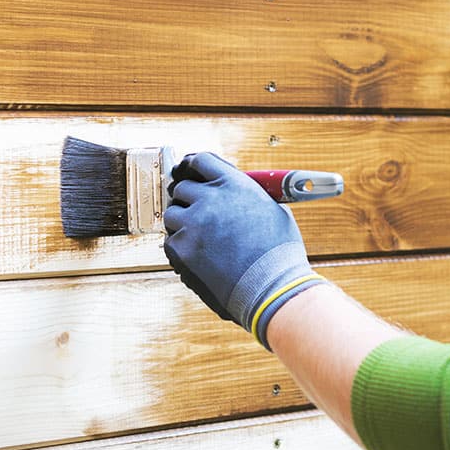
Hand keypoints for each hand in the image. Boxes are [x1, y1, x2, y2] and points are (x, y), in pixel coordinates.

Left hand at [163, 153, 325, 348]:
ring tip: (203, 240)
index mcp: (234, 184)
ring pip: (172, 214)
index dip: (193, 168)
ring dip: (182, 224)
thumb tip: (232, 193)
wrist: (272, 288)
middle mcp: (210, 198)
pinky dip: (181, 248)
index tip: (189, 173)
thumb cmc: (279, 254)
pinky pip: (170, 241)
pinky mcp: (181, 248)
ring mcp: (193, 223)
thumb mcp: (273, 210)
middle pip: (182, 188)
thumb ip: (246, 196)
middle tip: (197, 214)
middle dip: (189, 200)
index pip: (201, 161)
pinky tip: (200, 257)